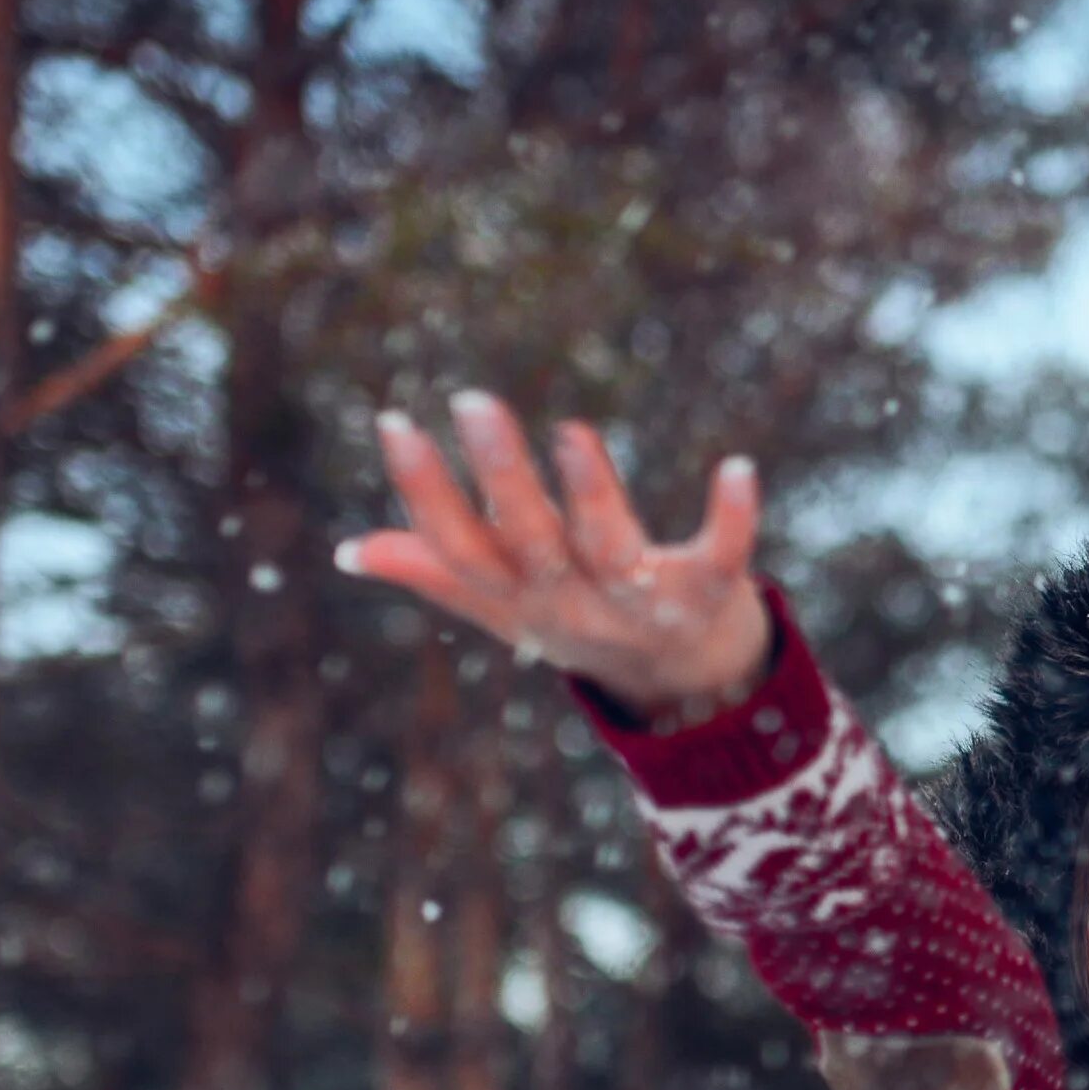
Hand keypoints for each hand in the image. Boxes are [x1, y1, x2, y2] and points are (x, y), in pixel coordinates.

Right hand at [337, 391, 771, 722]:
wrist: (687, 688)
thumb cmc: (582, 626)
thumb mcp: (507, 606)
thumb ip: (439, 571)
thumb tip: (350, 551)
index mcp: (520, 598)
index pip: (459, 548)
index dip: (424, 493)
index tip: (394, 421)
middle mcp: (575, 604)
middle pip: (531, 543)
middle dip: (502, 479)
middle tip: (473, 401)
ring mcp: (641, 604)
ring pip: (611, 548)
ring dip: (592, 493)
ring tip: (573, 432)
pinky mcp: (709, 594)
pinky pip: (721, 557)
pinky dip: (733, 518)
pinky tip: (738, 466)